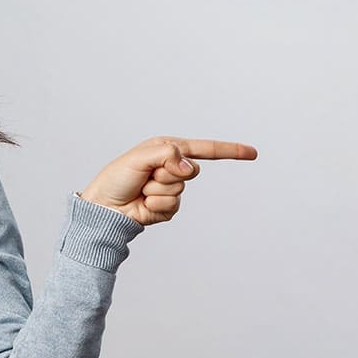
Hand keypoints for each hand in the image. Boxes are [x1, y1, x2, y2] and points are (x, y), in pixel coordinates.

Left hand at [79, 136, 257, 226]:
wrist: (104, 207)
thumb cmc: (116, 178)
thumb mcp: (139, 158)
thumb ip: (166, 155)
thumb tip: (188, 167)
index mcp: (167, 150)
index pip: (205, 150)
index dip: (229, 151)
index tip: (252, 153)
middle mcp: (171, 168)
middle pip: (191, 172)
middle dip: (166, 175)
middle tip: (146, 177)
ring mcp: (170, 189)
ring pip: (180, 191)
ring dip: (157, 191)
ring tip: (141, 190)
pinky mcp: (167, 207)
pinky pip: (173, 207)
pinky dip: (156, 206)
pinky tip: (143, 204)